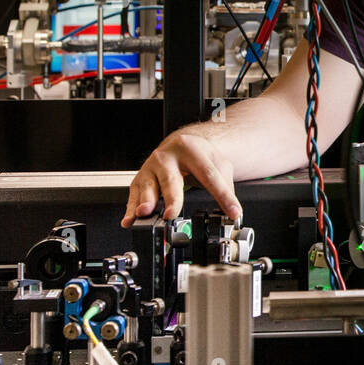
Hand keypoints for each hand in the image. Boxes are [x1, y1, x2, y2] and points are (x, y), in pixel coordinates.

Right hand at [122, 131, 240, 226]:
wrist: (182, 143)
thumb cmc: (200, 156)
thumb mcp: (219, 164)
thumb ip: (226, 187)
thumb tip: (233, 213)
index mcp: (191, 150)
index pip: (209, 175)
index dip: (222, 195)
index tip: (232, 212)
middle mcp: (167, 157)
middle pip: (171, 180)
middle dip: (171, 198)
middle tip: (171, 214)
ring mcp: (151, 167)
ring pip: (148, 186)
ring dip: (145, 201)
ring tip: (144, 214)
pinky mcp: (140, 178)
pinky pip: (134, 195)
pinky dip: (131, 209)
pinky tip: (130, 220)